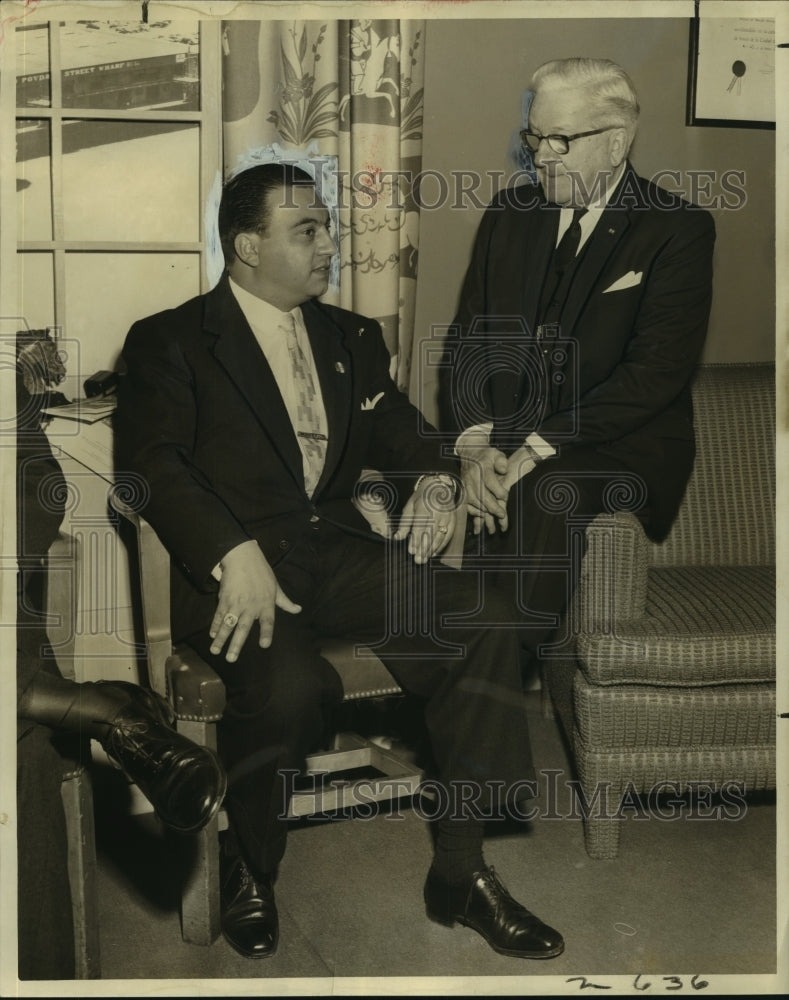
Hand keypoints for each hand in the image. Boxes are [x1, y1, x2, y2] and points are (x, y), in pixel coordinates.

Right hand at [209, 540, 300, 661]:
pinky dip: (215, 625)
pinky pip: (219, 615)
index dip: (266, 633)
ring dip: (220, 639)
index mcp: (266, 604)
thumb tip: (298, 609)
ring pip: (227, 624)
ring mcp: (236, 603)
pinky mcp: (224, 599)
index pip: (268, 622)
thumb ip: (285, 602)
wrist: (243, 558)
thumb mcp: (276, 587)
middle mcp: (251, 606)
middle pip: (243, 629)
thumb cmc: (262, 572)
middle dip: (236, 645)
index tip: (264, 645)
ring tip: (215, 651)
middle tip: (231, 659)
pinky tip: (212, 634)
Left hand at [394, 475, 457, 564]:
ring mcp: (446, 517)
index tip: (411, 551)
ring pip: (439, 536)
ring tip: (424, 558)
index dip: (416, 539)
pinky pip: (447, 536)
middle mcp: (437, 512)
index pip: (420, 525)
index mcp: (424, 506)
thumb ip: (404, 523)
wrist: (439, 487)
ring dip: (432, 549)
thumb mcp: (409, 507)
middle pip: (430, 533)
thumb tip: (397, 537)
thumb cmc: (422, 498)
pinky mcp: (452, 521)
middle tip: (418, 560)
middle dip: (424, 548)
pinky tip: (433, 553)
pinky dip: (440, 546)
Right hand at [459, 443, 509, 533]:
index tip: (505, 496)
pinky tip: (481, 514)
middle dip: (493, 507)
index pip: (491, 482)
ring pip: (474, 501)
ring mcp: (465, 484)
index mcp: (482, 467)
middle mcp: (472, 477)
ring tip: (494, 515)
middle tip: (502, 515)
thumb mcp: (497, 454)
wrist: (469, 453)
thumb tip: (504, 471)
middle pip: (482, 495)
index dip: (499, 492)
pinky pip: (466, 503)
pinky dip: (473, 510)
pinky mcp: (462, 489)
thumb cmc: (486, 455)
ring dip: (484, 510)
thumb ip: (502, 461)